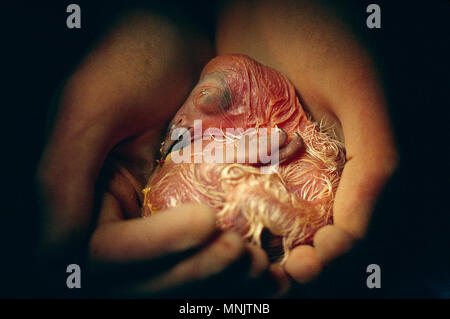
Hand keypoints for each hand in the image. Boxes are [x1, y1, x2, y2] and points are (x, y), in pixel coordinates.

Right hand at [36, 10, 279, 295]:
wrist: (178, 34)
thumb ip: (63, 179)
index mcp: (83, 196)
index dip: (153, 248)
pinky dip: (234, 265)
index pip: (104, 252)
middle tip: (239, 251)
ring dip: (217, 275)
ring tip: (259, 260)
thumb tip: (59, 262)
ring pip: (178, 271)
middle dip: (192, 271)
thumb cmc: (131, 54)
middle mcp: (117, 215)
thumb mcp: (91, 106)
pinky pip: (207, 250)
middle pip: (143, 278)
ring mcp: (156, 215)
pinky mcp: (190, 207)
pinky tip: (268, 263)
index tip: (206, 221)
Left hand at [216, 0, 397, 283]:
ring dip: (264, 240)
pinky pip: (243, 183)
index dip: (332, 252)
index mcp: (353, 157)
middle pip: (311, 227)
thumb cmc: (317, 34)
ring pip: (277, 212)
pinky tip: (223, 220)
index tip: (303, 263)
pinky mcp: (248, 142)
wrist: (264, 1)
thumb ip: (374, 158)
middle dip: (295, 256)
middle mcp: (319, 162)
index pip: (350, 224)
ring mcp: (281, 154)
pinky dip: (237, 207)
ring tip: (245, 253)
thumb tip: (354, 229)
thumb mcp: (358, 92)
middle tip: (273, 270)